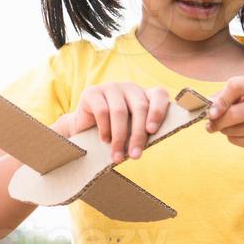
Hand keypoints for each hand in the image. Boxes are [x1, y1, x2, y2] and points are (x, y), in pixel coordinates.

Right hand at [54, 83, 172, 162]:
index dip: (158, 111)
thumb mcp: (132, 132)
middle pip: (140, 107)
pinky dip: (104, 129)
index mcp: (145, 95)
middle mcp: (130, 87)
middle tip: (135, 156)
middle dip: (138, 135)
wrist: (84, 130)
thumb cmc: (114, 132)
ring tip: (117, 156)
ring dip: (119, 137)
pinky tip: (104, 140)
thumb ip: (142, 133)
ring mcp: (111, 87)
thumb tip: (146, 145)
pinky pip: (102, 111)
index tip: (152, 131)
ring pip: (119, 111)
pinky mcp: (92, 92)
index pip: (159, 94)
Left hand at [205, 76, 243, 157]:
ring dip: (224, 129)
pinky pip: (237, 140)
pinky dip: (232, 138)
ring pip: (233, 129)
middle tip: (210, 124)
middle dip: (217, 121)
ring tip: (230, 126)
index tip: (211, 110)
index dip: (220, 99)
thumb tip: (208, 105)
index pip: (236, 86)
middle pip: (234, 113)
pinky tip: (241, 134)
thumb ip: (227, 96)